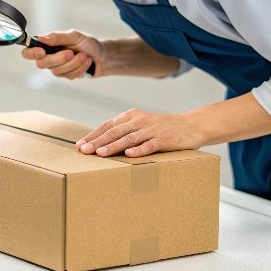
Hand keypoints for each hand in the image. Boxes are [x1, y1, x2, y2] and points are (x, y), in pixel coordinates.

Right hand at [21, 29, 104, 78]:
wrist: (102, 55)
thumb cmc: (87, 43)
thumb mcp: (74, 35)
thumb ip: (57, 37)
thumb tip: (41, 38)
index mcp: (47, 45)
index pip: (28, 52)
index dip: (31, 53)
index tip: (42, 51)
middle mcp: (49, 58)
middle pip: (42, 64)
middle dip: (58, 59)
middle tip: (71, 53)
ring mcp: (57, 68)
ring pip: (57, 71)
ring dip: (73, 63)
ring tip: (84, 56)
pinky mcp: (67, 76)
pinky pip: (69, 75)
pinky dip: (80, 67)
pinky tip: (86, 62)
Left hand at [76, 108, 204, 157]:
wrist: (190, 126)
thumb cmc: (161, 128)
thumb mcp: (140, 124)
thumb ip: (123, 131)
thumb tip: (100, 144)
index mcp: (131, 116)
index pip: (107, 125)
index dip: (93, 135)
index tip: (79, 145)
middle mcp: (139, 120)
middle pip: (114, 131)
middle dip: (97, 142)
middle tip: (84, 151)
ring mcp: (151, 129)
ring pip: (128, 138)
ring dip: (113, 146)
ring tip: (100, 154)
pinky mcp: (164, 139)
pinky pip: (149, 145)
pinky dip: (138, 150)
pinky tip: (128, 155)